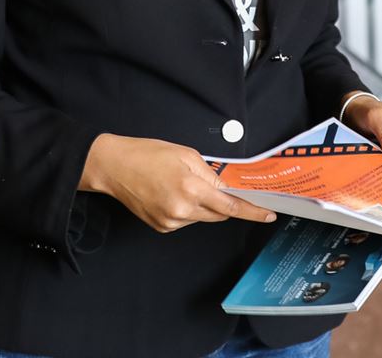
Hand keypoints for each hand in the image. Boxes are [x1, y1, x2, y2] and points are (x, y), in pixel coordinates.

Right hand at [79, 133, 276, 233]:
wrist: (113, 167)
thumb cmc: (147, 154)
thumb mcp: (186, 154)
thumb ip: (211, 173)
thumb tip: (228, 188)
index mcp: (191, 189)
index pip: (231, 207)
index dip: (253, 212)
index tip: (268, 215)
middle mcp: (182, 210)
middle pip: (219, 214)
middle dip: (224, 202)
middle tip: (214, 185)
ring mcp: (171, 222)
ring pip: (203, 217)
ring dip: (203, 204)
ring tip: (181, 184)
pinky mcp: (162, 227)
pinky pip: (187, 220)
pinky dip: (188, 209)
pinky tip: (172, 194)